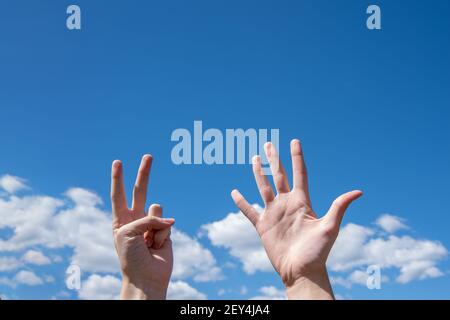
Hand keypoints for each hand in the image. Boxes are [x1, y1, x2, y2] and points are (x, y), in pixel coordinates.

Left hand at [111, 155, 174, 299]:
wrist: (145, 278)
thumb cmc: (130, 257)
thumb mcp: (128, 232)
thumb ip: (147, 218)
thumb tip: (169, 221)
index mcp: (121, 219)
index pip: (119, 194)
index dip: (118, 178)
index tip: (118, 162)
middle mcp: (136, 219)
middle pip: (140, 190)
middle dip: (144, 173)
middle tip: (148, 156)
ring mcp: (152, 224)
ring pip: (156, 209)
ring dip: (153, 226)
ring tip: (148, 242)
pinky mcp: (165, 231)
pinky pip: (167, 223)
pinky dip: (162, 235)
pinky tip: (157, 247)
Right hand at [231, 140, 361, 299]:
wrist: (301, 271)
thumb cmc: (318, 252)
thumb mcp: (330, 227)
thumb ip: (339, 207)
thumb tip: (358, 191)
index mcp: (302, 202)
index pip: (299, 174)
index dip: (297, 157)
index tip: (295, 141)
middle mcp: (286, 204)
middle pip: (278, 176)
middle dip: (273, 159)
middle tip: (268, 143)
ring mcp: (274, 213)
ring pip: (263, 187)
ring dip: (258, 173)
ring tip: (254, 158)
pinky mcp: (262, 225)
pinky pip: (248, 211)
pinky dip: (241, 202)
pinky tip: (234, 192)